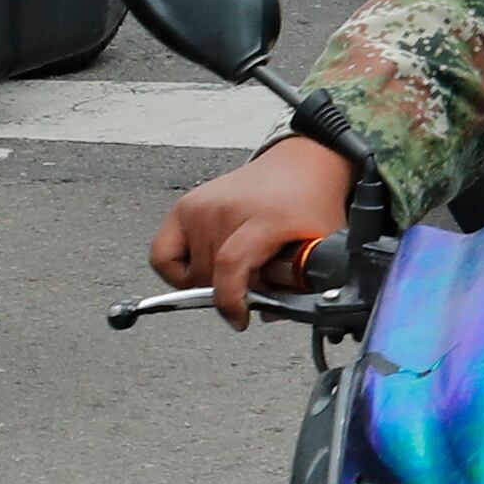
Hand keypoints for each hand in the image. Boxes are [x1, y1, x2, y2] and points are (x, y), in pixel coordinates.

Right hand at [152, 136, 356, 325]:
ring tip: (240, 266)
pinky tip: (203, 267)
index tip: (240, 319)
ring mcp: (201, 207)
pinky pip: (162, 256)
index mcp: (265, 219)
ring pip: (188, 273)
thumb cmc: (310, 203)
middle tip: (255, 281)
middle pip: (209, 276)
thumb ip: (301, 284)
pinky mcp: (184, 206)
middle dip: (231, 291)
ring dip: (210, 281)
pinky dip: (176, 271)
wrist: (300, 164)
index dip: (231, 300)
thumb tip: (266, 313)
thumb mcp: (321, 246)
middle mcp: (227, 210)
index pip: (231, 265)